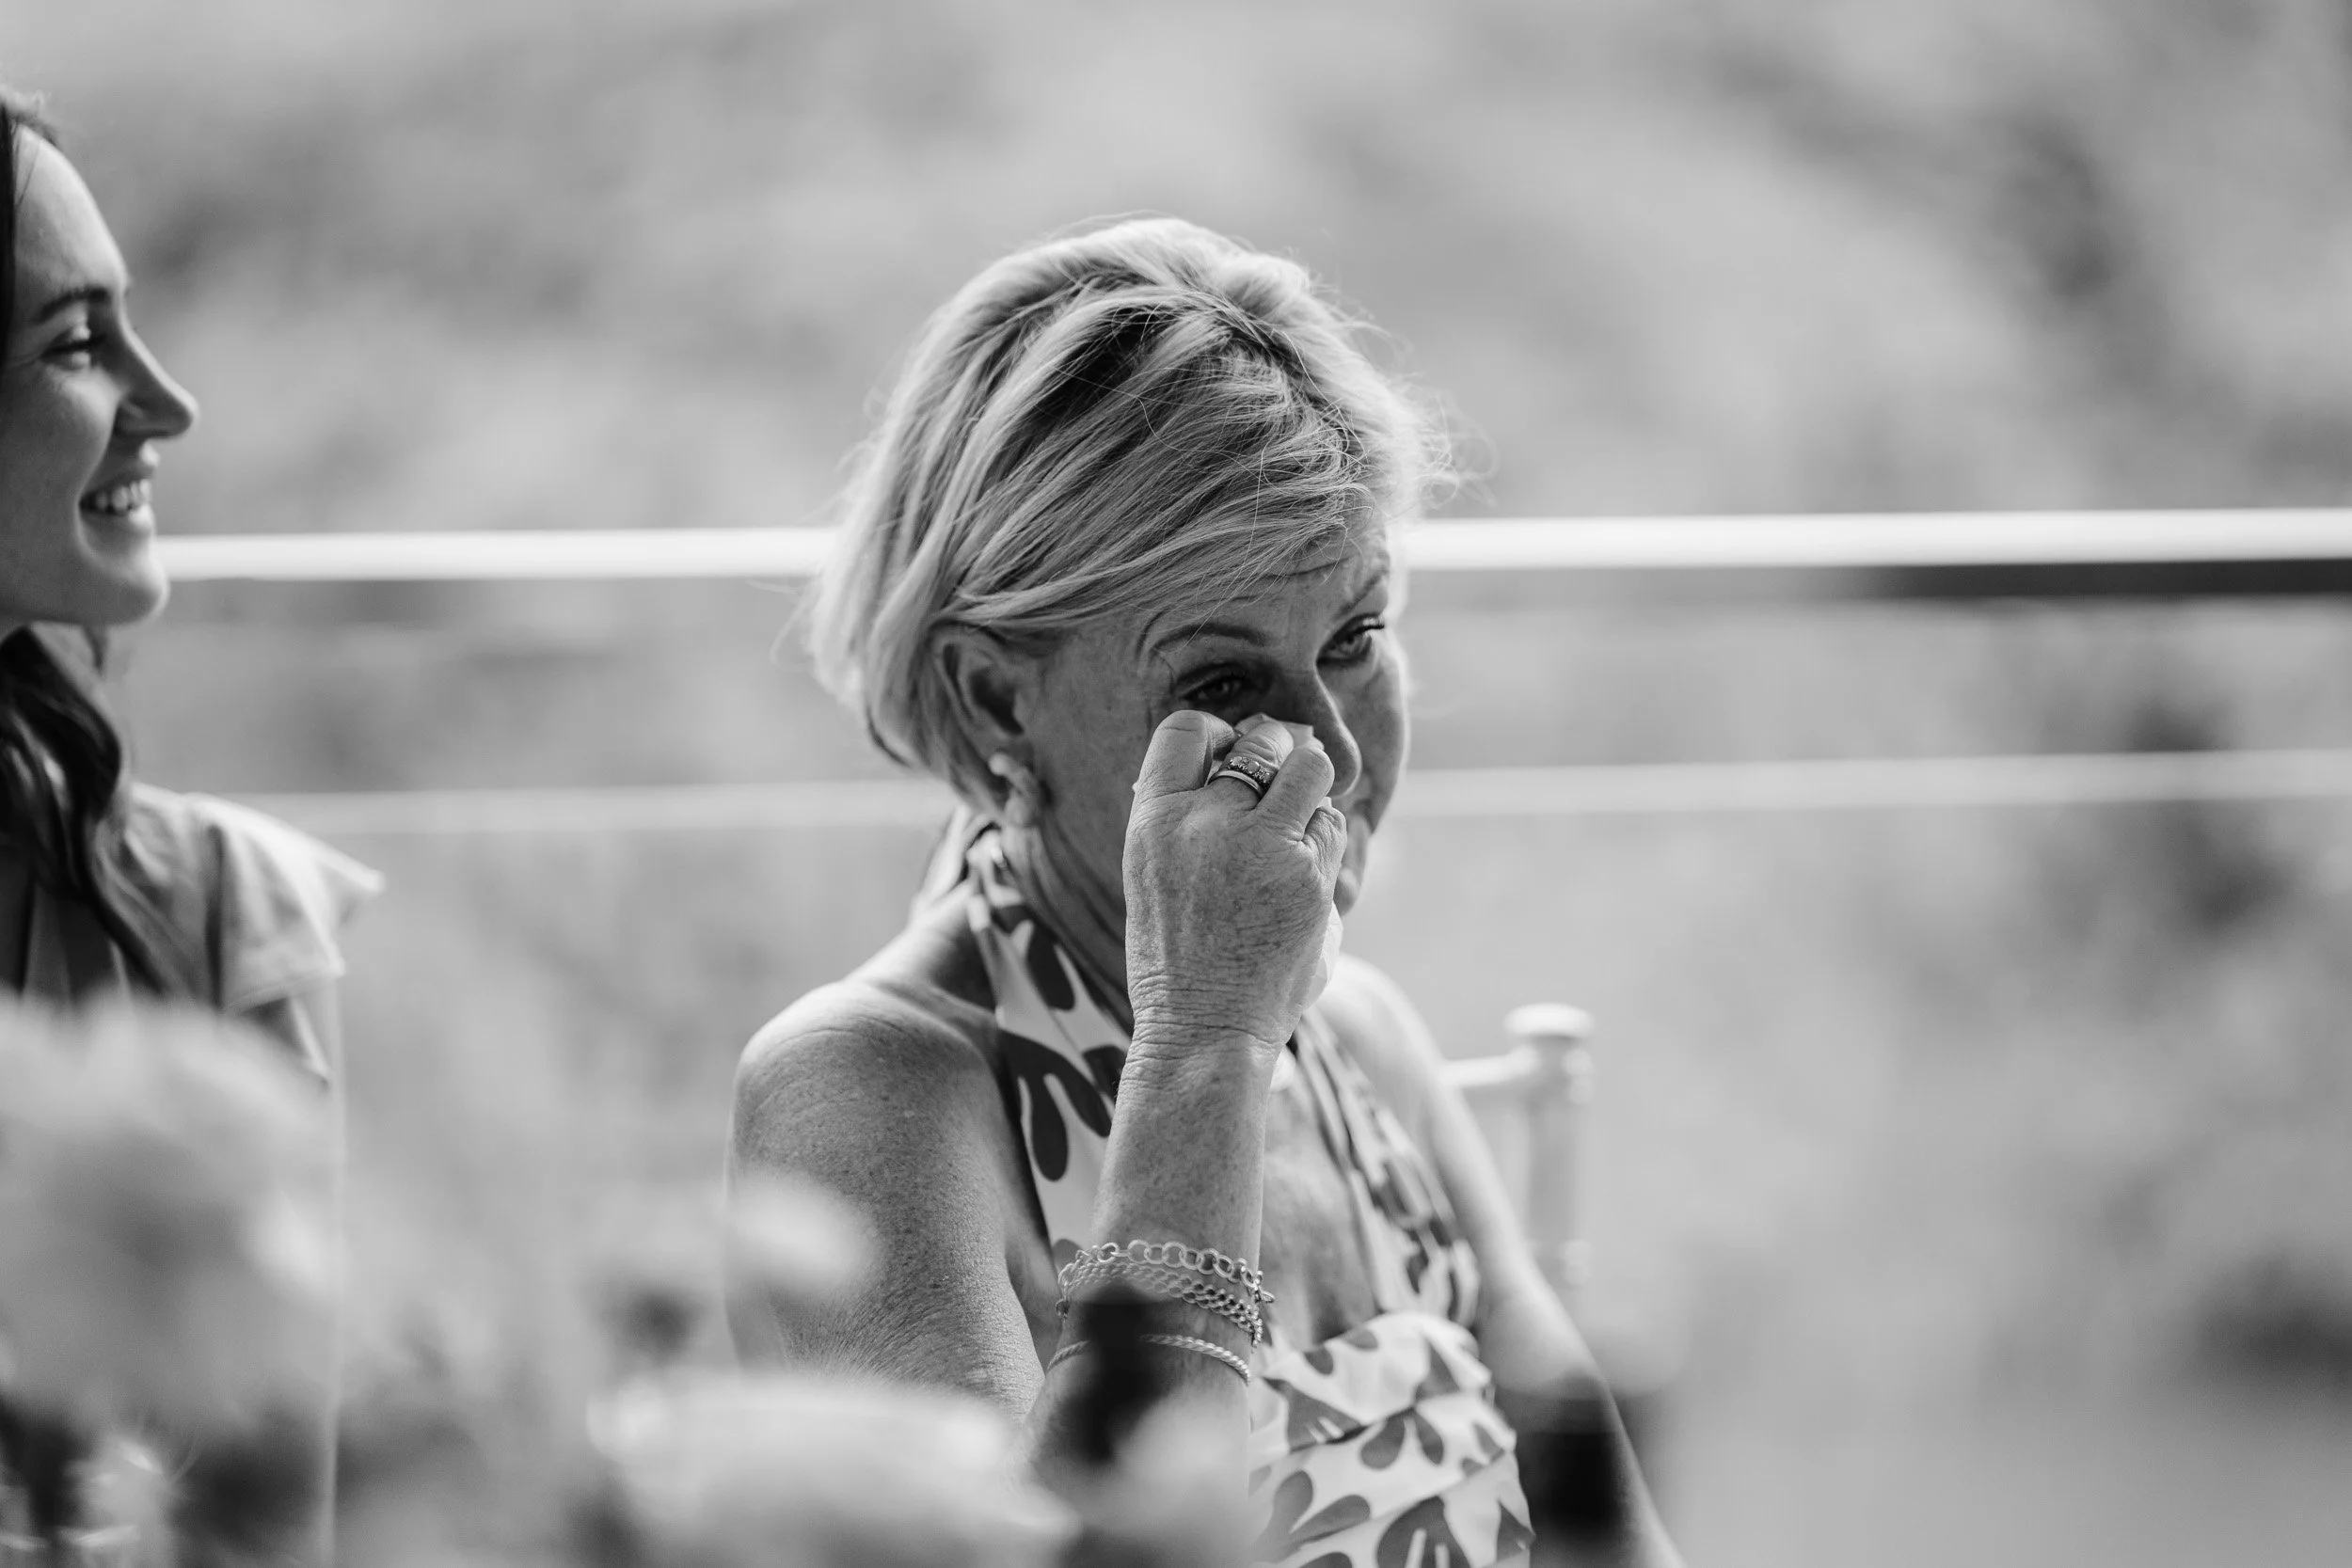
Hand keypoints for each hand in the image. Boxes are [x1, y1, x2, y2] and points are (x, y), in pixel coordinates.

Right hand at [1123, 712, 1347, 1059]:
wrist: (1202, 1029)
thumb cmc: (1177, 958)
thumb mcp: (1151, 877)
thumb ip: (1182, 819)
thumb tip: (1231, 756)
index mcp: (1151, 820)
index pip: (1185, 729)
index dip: (1217, 733)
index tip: (1229, 754)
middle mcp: (1201, 822)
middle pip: (1260, 741)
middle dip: (1279, 752)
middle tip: (1282, 782)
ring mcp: (1257, 844)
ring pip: (1310, 769)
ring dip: (1312, 789)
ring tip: (1298, 825)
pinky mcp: (1305, 873)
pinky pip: (1331, 824)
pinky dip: (1325, 841)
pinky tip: (1304, 875)